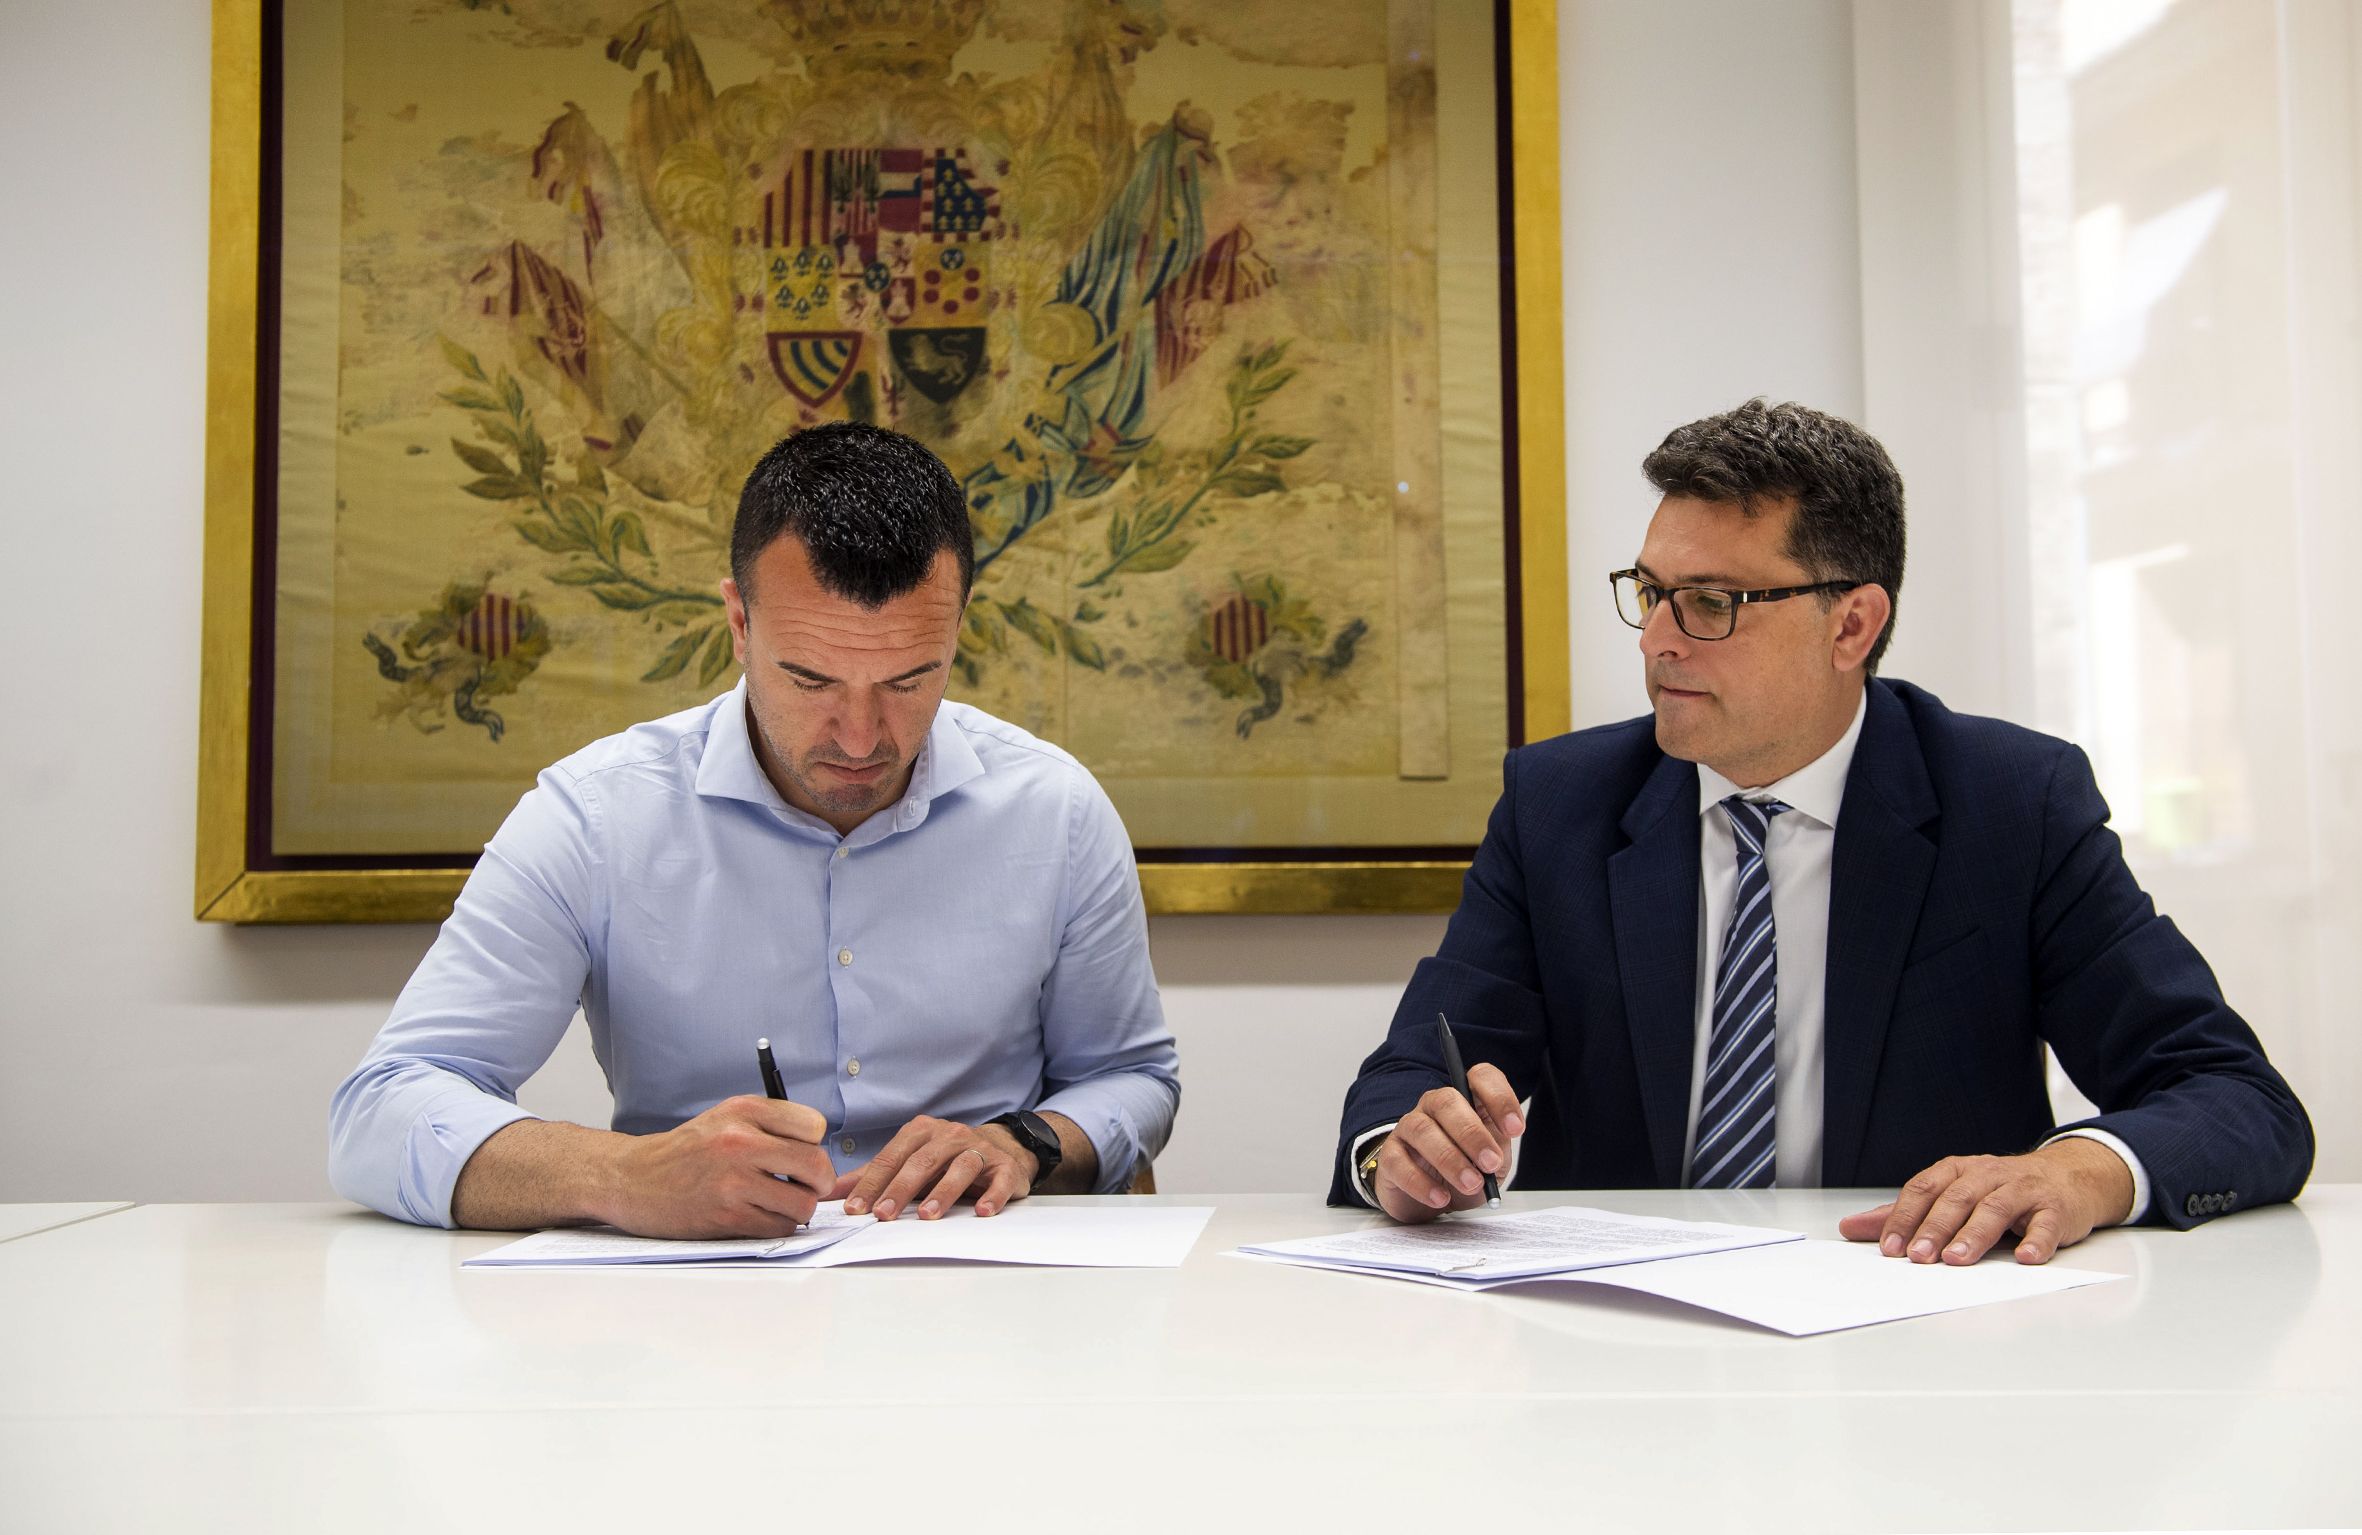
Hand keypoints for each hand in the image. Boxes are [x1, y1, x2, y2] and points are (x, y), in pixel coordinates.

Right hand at [600, 1095, 834, 1238]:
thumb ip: (772, 1124)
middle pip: (816, 1165)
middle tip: (807, 1187)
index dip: (813, 1145)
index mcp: (743, 1110)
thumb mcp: (726, 1118)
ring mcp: (733, 1181)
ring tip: (779, 1203)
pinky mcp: (726, 1216)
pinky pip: (780, 1227)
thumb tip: (820, 1150)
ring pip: (803, 1203)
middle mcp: (739, 1142)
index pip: (814, 1127)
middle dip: (819, 1182)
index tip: (799, 1155)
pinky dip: (778, 1225)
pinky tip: (759, 1216)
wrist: (632, 1178)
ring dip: (798, 1209)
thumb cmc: (687, 1151)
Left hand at [843, 1115, 1035, 1220]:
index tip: (855, 1209)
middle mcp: (949, 1135)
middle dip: (901, 1189)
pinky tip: (982, 1212)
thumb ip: (871, 1176)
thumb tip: (828, 1192)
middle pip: (922, 1162)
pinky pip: (1000, 1180)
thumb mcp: (908, 1162)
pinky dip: (993, 1195)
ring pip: (960, 1167)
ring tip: (928, 1215)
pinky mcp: (1006, 1167)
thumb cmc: (946, 1160)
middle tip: (884, 1215)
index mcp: (921, 1132)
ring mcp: (979, 1149)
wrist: (1002, 1148)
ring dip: (944, 1191)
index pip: (891, 1159)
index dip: (872, 1184)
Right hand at [1372, 1063, 1524, 1224]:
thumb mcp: (1493, 1160)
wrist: (1434, 1198)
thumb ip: (1497, 1152)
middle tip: (1490, 1163)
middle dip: (1472, 1133)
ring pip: (1422, 1130)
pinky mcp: (1389, 1157)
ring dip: (1449, 1159)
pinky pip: (1399, 1162)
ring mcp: (1408, 1128)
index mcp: (1466, 1099)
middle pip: (1447, 1100)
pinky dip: (1421, 1182)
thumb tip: (1495, 1156)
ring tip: (1471, 1184)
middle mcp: (1434, 1106)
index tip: (1515, 1129)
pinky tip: (1440, 1198)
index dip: (1500, 1098)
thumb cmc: (1467, 1171)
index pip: (1481, 1077)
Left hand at [1838, 1140, 2134, 1264]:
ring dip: (1975, 1234)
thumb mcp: (1950, 1195)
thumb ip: (1904, 1214)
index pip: (1923, 1190)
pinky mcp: (2055, 1209)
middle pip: (1957, 1198)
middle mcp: (1987, 1175)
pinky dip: (2036, 1240)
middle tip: (1919, 1257)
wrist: (2067, 1178)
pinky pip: (2046, 1224)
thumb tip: (1850, 1228)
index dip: (1905, 1217)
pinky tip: (2025, 1257)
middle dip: (1935, 1228)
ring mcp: (2023, 1190)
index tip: (1890, 1248)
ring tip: (1957, 1259)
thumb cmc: (2000, 1190)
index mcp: (1957, 1171)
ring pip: (1996, 1208)